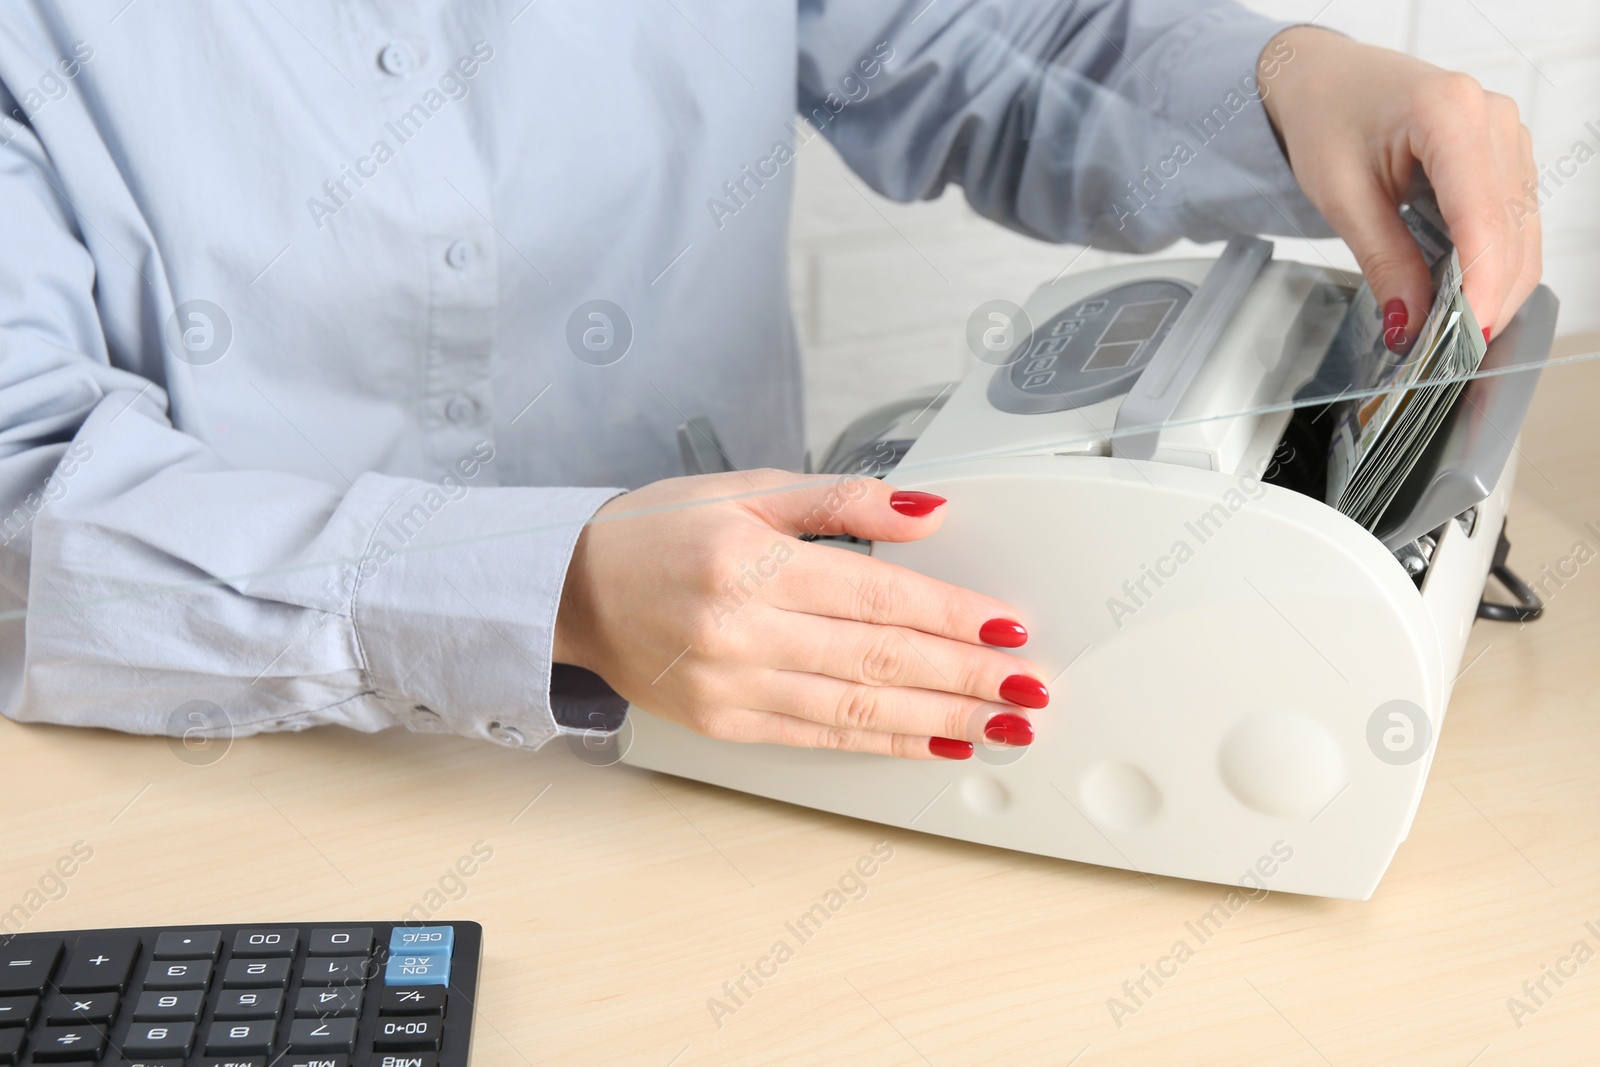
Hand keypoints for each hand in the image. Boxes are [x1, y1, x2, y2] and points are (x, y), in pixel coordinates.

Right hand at [554, 469, 1046, 758]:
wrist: (572, 591)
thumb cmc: (654, 533)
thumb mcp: (745, 490)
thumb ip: (840, 499)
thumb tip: (925, 510)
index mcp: (749, 562)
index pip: (878, 595)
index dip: (952, 615)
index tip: (1007, 627)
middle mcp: (741, 630)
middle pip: (879, 657)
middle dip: (966, 676)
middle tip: (1026, 686)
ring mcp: (732, 685)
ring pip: (858, 707)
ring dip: (940, 718)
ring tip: (999, 724)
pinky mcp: (726, 723)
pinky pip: (820, 736)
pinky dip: (884, 742)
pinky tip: (932, 743)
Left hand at [1259, 26, 1539, 344]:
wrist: (1327, 80)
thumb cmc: (1327, 120)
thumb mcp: (1341, 196)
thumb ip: (1383, 260)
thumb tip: (1412, 323)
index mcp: (1449, 114)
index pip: (1482, 218)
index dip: (1481, 286)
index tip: (1466, 338)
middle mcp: (1493, 119)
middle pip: (1513, 231)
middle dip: (1488, 296)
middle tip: (1449, 351)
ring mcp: (1508, 135)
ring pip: (1523, 233)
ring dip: (1495, 286)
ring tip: (1451, 329)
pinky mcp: (1506, 156)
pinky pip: (1515, 222)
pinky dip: (1492, 264)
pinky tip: (1460, 294)